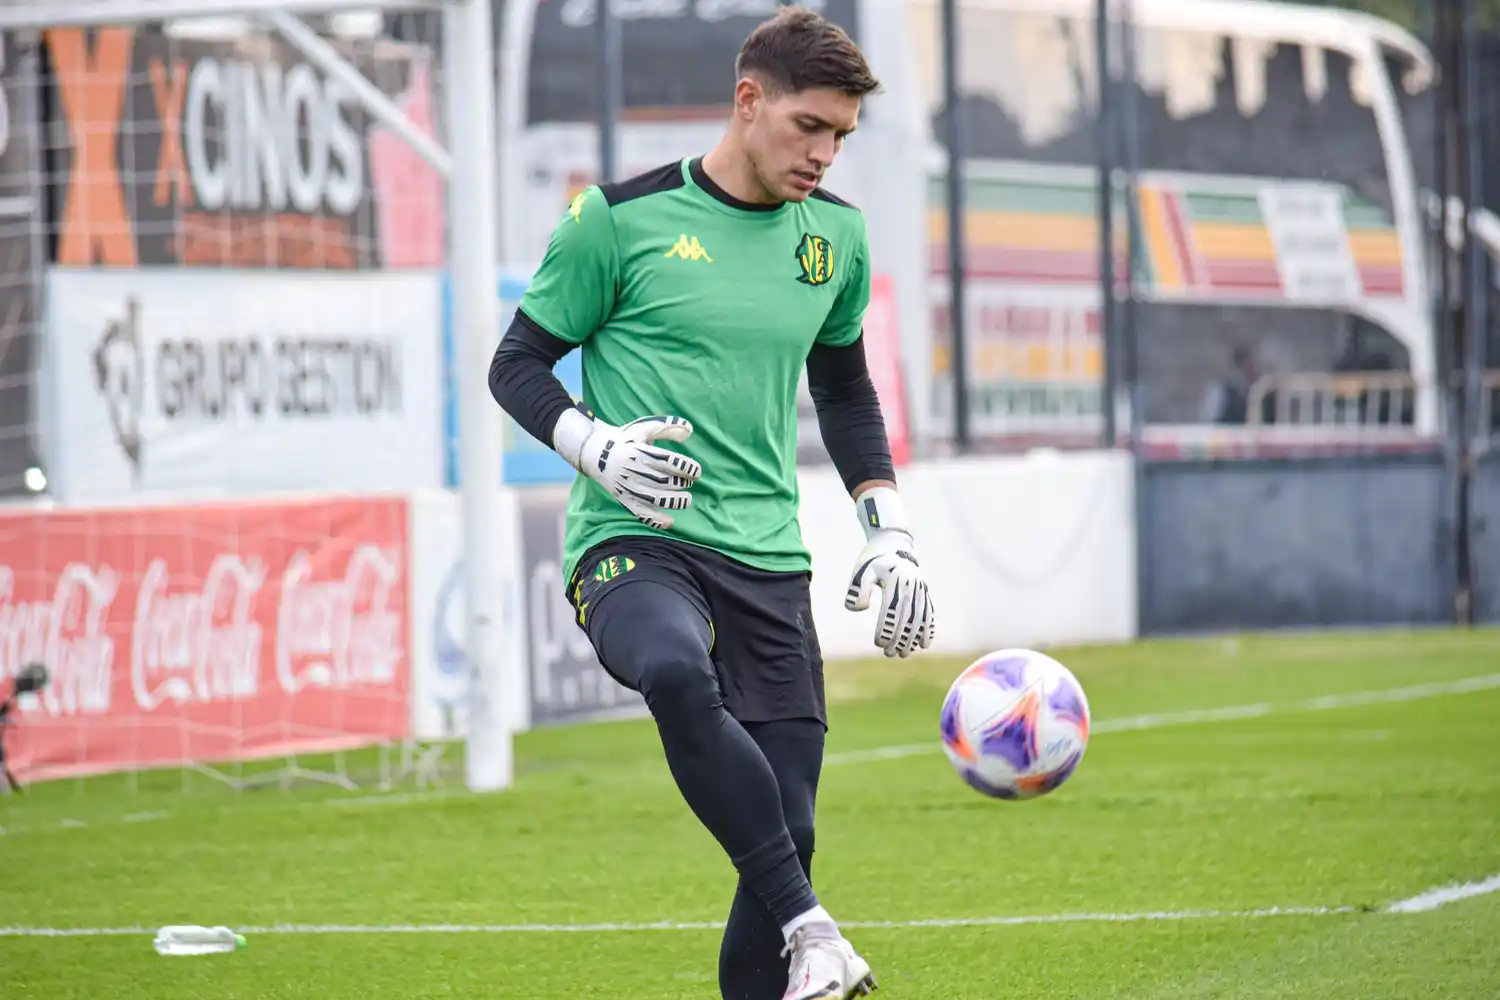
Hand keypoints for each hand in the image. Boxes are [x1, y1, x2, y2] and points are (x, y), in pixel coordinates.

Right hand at [555, 408, 702, 529]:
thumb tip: (689, 430)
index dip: (685, 467)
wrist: (595, 452)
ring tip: (687, 500)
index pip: (667, 461)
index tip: (697, 471)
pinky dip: (656, 520)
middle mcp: (633, 470)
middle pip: (664, 481)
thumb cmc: (625, 439)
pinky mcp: (623, 498)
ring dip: (675, 502)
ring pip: (655, 499)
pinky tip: (671, 522)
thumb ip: (668, 427)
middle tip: (688, 482)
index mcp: (639, 451)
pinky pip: (640, 513)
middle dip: (681, 483)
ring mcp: (628, 487)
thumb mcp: (644, 428)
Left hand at [844, 486, 935, 657]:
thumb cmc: (873, 559)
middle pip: (907, 617)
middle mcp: (912, 585)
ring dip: (912, 638)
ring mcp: (921, 589)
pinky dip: (928, 629)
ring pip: (919, 618)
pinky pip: (929, 613)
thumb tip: (858, 609)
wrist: (893, 543)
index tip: (879, 643)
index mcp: (896, 580)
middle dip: (899, 638)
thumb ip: (858, 589)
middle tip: (889, 654)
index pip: (892, 610)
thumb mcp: (862, 570)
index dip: (887, 628)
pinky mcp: (925, 593)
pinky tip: (924, 645)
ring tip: (903, 654)